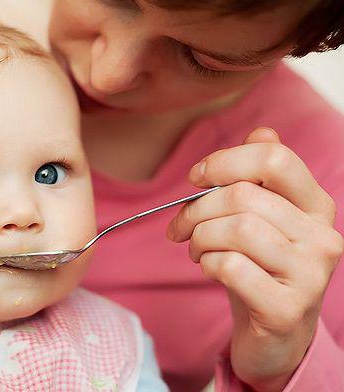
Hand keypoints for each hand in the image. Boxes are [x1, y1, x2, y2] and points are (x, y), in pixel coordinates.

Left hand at [166, 128, 343, 390]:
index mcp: (315, 206)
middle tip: (180, 228)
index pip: (274, 159)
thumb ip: (260, 178)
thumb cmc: (260, 268)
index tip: (195, 177)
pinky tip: (209, 269)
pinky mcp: (286, 309)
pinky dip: (208, 264)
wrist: (275, 335)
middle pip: (242, 196)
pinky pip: (232, 267)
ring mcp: (310, 275)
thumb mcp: (262, 220)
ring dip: (200, 238)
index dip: (224, 160)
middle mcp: (322, 236)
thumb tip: (261, 132)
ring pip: (237, 230)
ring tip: (195, 250)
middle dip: (196, 209)